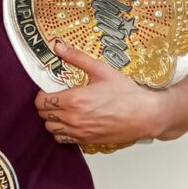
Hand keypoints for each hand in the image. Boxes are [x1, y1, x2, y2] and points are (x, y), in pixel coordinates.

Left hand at [35, 43, 162, 144]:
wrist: (146, 115)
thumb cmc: (126, 93)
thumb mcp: (101, 70)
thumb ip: (77, 58)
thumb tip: (58, 47)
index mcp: (73, 100)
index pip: (41, 102)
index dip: (42, 95)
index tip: (49, 90)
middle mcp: (73, 118)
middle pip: (43, 116)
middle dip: (46, 106)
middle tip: (56, 98)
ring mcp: (79, 132)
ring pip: (50, 129)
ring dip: (52, 120)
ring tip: (62, 110)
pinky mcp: (87, 141)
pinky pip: (63, 139)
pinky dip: (62, 132)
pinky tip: (71, 122)